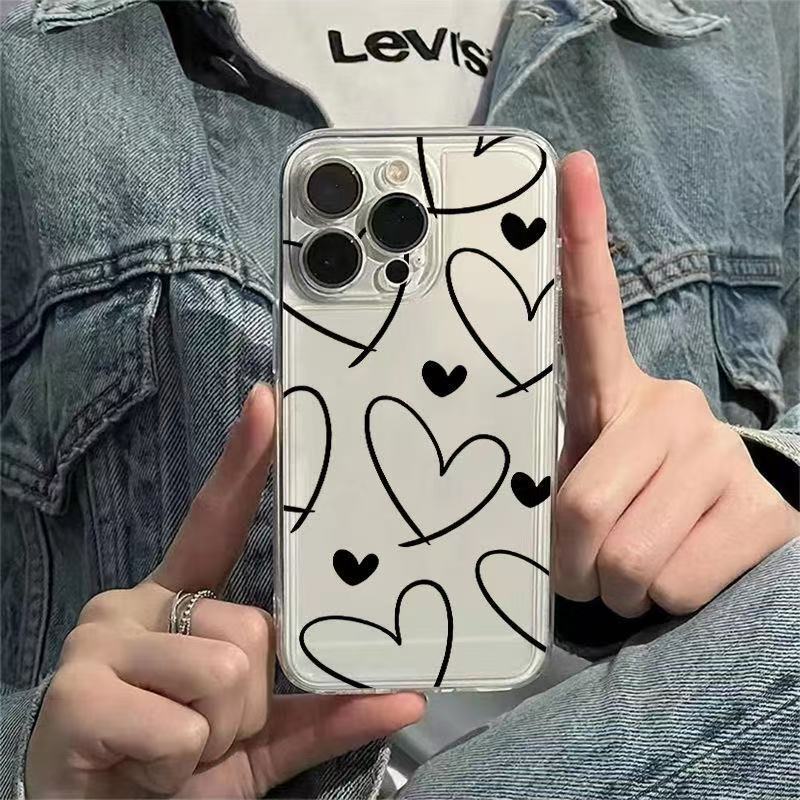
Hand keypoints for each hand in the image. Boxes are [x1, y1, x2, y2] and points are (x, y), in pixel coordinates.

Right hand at [26, 385, 423, 797]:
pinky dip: (180, 764)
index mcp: (180, 601)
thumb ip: (326, 713)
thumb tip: (410, 697)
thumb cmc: (179, 772)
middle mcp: (135, 604)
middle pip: (252, 629)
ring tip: (174, 751)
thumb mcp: (261, 742)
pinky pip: (185, 725)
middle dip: (249, 703)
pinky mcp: (78, 693)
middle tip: (206, 731)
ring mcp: (101, 642)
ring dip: (217, 738)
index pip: (215, 518)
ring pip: (227, 674)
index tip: (269, 402)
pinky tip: (143, 766)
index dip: (245, 461)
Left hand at [555, 151, 798, 617]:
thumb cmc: (626, 503)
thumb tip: (513, 513)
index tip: (574, 167)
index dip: (582, 242)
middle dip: (570, 561)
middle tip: (582, 565)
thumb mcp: (583, 478)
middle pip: (581, 504)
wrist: (718, 542)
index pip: (592, 311)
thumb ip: (554, 476)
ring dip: (612, 587)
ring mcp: (722, 454)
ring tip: (628, 571)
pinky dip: (660, 603)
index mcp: (614, 392)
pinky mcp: (768, 508)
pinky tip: (676, 575)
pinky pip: (679, 584)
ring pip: (628, 559)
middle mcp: (672, 407)